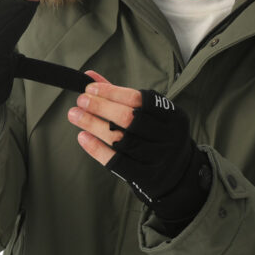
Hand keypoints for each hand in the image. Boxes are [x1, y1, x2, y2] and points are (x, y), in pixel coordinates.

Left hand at [68, 73, 210, 222]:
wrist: (179, 176)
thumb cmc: (159, 137)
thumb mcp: (151, 115)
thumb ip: (120, 95)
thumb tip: (90, 77)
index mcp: (172, 116)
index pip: (139, 99)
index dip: (112, 92)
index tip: (90, 88)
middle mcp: (168, 136)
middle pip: (129, 118)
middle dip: (101, 107)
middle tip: (81, 101)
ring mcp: (158, 158)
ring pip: (120, 140)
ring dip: (93, 125)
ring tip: (75, 115)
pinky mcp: (146, 177)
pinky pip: (118, 162)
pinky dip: (97, 149)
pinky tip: (83, 137)